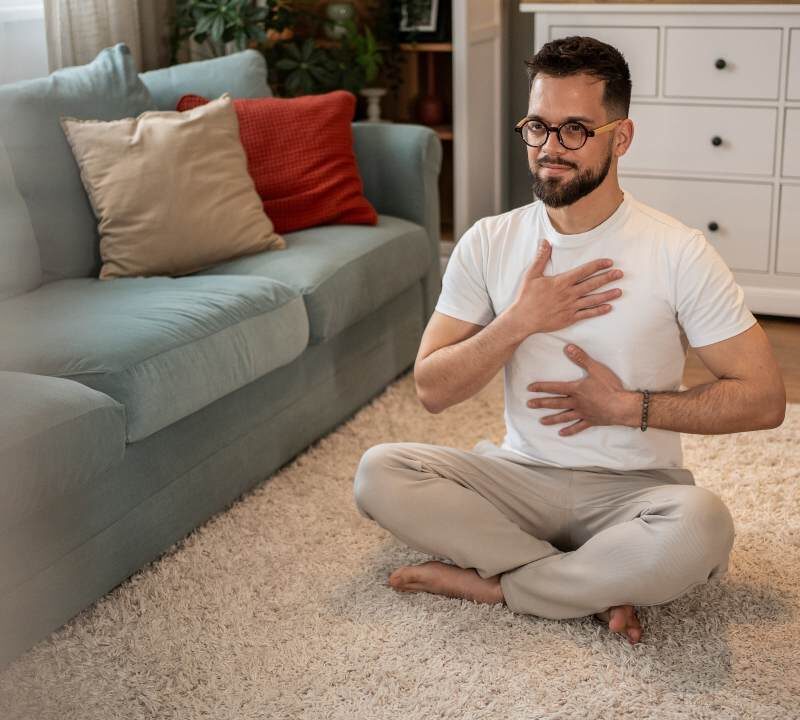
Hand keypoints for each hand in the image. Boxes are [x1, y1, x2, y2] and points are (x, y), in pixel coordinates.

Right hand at [506, 239, 623, 339]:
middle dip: (607, 278)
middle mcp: (569, 294)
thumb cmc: (526, 297)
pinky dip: (598, 311)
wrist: (523, 319)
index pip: (583, 271)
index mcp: (561, 282)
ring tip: (619, 291)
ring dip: (607, 295)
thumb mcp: (531, 275)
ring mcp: (570, 307)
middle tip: (620, 274)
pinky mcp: (569, 318)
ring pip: (593, 300)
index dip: (597, 266)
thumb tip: (545, 242)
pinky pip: (587, 314)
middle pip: (592, 284)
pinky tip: (608, 308)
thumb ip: (541, 258)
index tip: (609, 262)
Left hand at [526, 344, 636, 435]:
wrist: (622, 406)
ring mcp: (582, 413)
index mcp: (575, 389)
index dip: (541, 387)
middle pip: (555, 403)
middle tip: (529, 405)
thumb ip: (581, 358)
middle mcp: (576, 402)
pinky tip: (562, 433)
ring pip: (563, 416)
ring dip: (551, 419)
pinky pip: (578, 427)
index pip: (554, 388)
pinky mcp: (591, 421)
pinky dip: (569, 430)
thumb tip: (567, 347)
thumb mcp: (596, 369)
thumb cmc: (610, 387)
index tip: (529, 389)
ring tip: (541, 422)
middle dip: (541, 404)